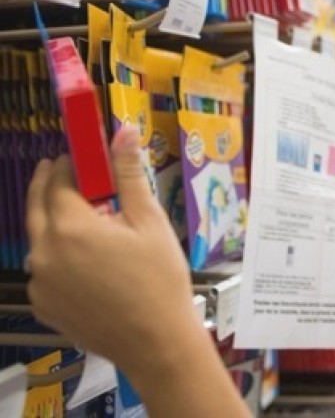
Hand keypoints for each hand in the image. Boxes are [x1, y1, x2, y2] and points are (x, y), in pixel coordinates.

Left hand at [26, 126, 198, 377]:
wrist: (156, 341)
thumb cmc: (159, 277)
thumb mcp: (149, 222)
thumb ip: (129, 175)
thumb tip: (123, 130)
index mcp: (70, 227)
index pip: (58, 182)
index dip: (69, 164)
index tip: (81, 155)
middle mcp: (44, 252)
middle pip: (37, 207)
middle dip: (48, 184)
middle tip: (61, 168)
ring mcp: (39, 282)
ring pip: (40, 240)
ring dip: (54, 222)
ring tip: (84, 220)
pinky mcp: (43, 305)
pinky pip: (45, 270)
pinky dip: (58, 256)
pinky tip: (85, 261)